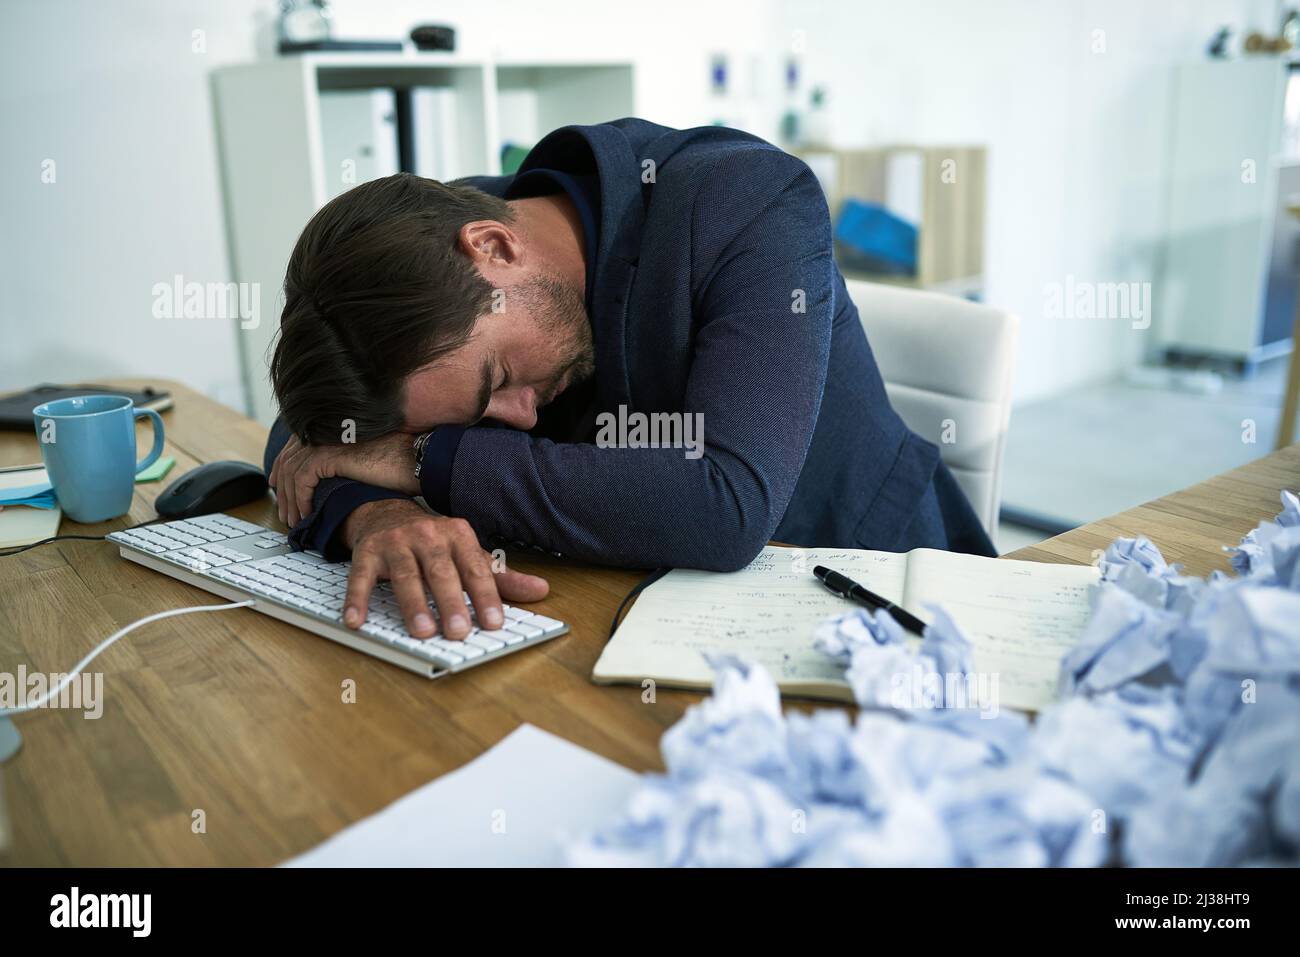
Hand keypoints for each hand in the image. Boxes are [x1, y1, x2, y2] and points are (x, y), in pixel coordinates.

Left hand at [270, 432, 419, 526]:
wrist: (417, 460)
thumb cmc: (400, 462)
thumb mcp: (366, 458)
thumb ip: (345, 460)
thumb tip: (328, 479)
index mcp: (331, 426)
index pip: (294, 447)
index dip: (282, 468)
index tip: (279, 488)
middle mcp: (324, 430)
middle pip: (288, 460)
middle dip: (283, 490)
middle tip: (285, 513)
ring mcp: (325, 440)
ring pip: (291, 472)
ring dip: (290, 500)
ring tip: (296, 520)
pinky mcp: (329, 455)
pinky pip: (301, 480)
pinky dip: (300, 499)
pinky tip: (307, 513)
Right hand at [341, 498, 548, 639]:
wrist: (385, 513)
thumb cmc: (434, 543)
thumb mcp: (468, 553)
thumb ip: (500, 576)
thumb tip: (541, 590)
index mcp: (458, 535)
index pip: (475, 568)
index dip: (486, 596)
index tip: (494, 623)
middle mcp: (427, 535)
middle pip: (440, 571)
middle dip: (451, 601)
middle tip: (458, 631)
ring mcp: (395, 542)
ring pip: (405, 575)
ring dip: (413, 604)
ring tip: (422, 631)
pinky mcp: (367, 552)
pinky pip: (361, 578)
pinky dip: (357, 599)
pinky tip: (356, 621)